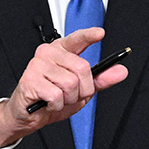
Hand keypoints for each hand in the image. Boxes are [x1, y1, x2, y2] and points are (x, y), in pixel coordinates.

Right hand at [0, 27, 127, 148]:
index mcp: (62, 51)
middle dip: (83, 89)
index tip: (100, 33)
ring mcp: (38, 65)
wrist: (29, 115)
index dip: (89, 35)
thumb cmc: (52, 98)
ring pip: (70, 83)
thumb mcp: (81, 90)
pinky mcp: (30, 80)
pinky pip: (56, 95)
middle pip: (82, 68)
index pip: (77, 39)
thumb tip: (120, 71)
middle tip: (71, 95)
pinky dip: (57, 105)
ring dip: (68, 99)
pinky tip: (48, 103)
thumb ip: (100, 79)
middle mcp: (49, 54)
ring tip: (57, 99)